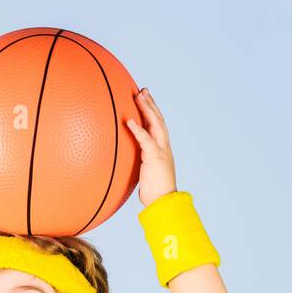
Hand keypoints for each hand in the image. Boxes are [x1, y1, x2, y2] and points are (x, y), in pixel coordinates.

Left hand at [126, 88, 177, 206]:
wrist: (164, 202)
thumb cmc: (155, 191)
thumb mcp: (146, 173)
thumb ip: (141, 164)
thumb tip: (127, 161)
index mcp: (162, 148)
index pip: (158, 125)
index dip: (152, 111)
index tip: (145, 99)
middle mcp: (163, 146)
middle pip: (158, 119)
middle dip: (151, 103)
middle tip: (143, 90)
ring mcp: (161, 150)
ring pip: (156, 124)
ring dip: (147, 109)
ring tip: (138, 96)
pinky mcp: (155, 157)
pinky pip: (146, 140)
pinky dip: (138, 129)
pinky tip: (130, 120)